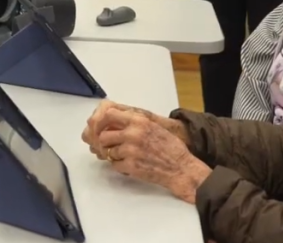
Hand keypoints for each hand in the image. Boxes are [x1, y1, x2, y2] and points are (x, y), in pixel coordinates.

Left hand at [95, 108, 210, 203]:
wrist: (182, 169)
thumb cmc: (170, 148)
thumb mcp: (153, 126)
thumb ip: (133, 123)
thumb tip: (110, 121)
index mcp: (138, 121)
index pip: (108, 114)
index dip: (101, 122)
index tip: (100, 128)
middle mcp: (132, 133)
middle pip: (103, 135)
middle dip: (105, 143)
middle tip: (111, 148)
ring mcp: (130, 150)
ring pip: (107, 152)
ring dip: (113, 155)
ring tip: (125, 157)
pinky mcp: (131, 166)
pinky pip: (114, 165)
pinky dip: (120, 166)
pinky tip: (131, 166)